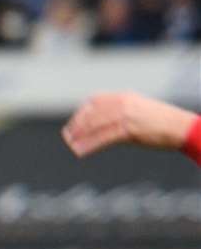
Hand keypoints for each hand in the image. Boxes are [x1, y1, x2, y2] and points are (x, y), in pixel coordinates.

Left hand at [61, 91, 195, 156]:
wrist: (181, 127)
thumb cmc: (162, 122)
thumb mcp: (139, 110)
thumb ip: (121, 113)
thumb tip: (103, 124)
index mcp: (125, 96)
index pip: (95, 101)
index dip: (81, 112)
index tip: (73, 123)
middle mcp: (123, 103)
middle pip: (91, 114)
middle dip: (77, 125)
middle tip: (67, 136)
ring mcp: (126, 116)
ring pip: (95, 126)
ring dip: (80, 137)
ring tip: (71, 146)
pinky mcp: (129, 130)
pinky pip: (103, 138)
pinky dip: (89, 145)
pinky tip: (80, 152)